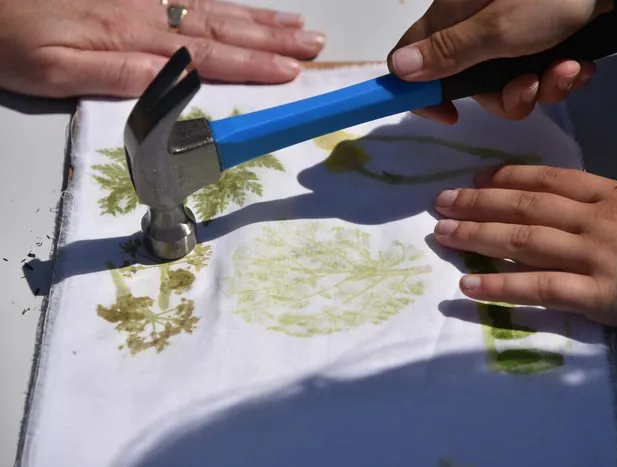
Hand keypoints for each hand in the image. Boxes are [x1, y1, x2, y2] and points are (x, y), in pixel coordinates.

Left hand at [0, 0, 324, 97]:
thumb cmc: (7, 37)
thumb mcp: (54, 71)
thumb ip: (120, 75)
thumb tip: (178, 80)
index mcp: (133, 37)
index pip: (208, 55)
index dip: (254, 64)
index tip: (293, 71)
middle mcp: (147, 9)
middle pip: (223, 26)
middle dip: (273, 37)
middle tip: (315, 44)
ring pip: (214, 6)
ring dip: (260, 18)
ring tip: (298, 25)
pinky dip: (228, 2)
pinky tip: (244, 8)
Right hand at [387, 0, 612, 122]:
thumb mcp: (499, 29)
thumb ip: (448, 53)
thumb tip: (396, 70)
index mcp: (451, 19)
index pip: (410, 60)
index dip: (421, 93)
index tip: (451, 115)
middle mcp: (473, 29)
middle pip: (468, 85)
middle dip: (505, 96)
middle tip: (531, 84)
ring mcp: (507, 35)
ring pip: (508, 85)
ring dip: (541, 87)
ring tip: (568, 69)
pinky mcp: (539, 38)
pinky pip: (537, 74)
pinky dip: (559, 75)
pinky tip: (580, 63)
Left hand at [431, 148, 616, 331]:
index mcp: (613, 194)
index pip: (550, 180)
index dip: (508, 177)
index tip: (476, 177)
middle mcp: (595, 221)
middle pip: (525, 207)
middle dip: (478, 203)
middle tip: (441, 202)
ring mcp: (594, 258)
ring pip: (524, 242)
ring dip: (477, 236)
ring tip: (443, 234)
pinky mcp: (598, 297)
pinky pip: (541, 289)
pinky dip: (502, 287)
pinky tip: (468, 286)